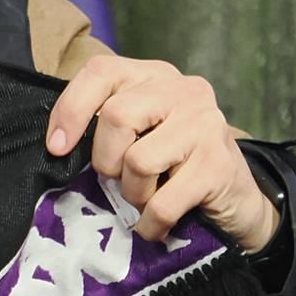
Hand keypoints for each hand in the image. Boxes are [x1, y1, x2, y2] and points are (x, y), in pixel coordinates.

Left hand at [46, 53, 277, 249]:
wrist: (237, 200)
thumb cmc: (172, 166)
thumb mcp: (137, 133)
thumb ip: (105, 126)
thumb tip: (58, 144)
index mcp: (155, 76)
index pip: (101, 71)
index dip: (71, 109)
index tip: (58, 147)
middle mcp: (184, 91)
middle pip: (116, 116)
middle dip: (107, 160)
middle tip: (119, 178)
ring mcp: (206, 125)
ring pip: (138, 161)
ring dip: (133, 193)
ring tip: (147, 197)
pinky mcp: (218, 166)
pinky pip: (162, 204)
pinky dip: (150, 223)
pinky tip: (156, 224)